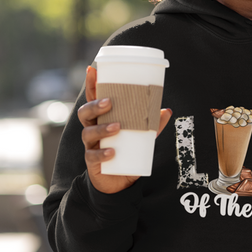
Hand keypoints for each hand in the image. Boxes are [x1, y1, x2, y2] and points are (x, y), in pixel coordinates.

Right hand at [77, 66, 171, 194]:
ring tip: (117, 127)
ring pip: (88, 133)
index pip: (93, 99)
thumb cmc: (126, 152)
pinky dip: (102, 154)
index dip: (91, 84)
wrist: (118, 182)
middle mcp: (92, 130)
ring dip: (102, 128)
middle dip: (94, 105)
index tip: (92, 68)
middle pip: (84, 113)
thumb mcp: (141, 137)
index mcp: (101, 119)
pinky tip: (112, 152)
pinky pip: (93, 157)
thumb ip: (152, 125)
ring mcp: (91, 146)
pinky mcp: (93, 163)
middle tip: (109, 102)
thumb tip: (167, 110)